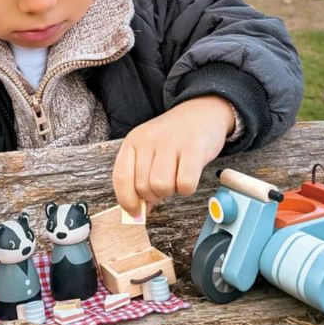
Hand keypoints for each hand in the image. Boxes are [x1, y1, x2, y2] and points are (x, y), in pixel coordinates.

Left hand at [112, 95, 234, 215]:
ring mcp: (171, 142)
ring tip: (177, 177)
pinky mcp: (193, 148)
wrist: (202, 111)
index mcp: (133, 141)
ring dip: (171, 191)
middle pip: (143, 187)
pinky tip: (190, 176)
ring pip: (161, 186)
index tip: (135, 212)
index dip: (126, 200)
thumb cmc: (174, 138)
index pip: (121, 177)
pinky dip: (187, 188)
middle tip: (166, 183)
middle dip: (155, 195)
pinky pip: (185, 183)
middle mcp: (149, 139)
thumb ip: (141, 179)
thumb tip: (138, 213)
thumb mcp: (151, 152)